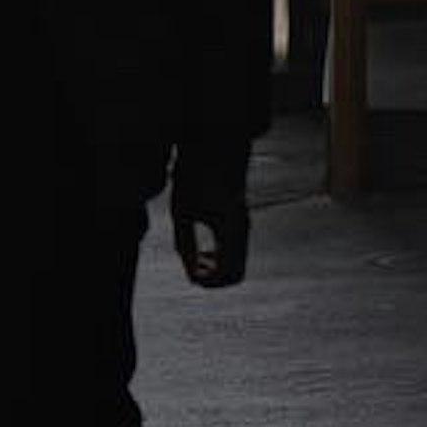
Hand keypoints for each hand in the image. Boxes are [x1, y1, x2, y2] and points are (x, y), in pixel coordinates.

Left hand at [170, 156, 250, 289]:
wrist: (212, 145)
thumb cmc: (194, 174)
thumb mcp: (182, 211)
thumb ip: (185, 244)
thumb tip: (190, 271)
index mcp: (229, 227)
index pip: (226, 273)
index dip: (206, 281)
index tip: (190, 274)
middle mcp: (242, 229)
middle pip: (236, 275)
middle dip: (214, 280)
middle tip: (193, 270)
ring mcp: (245, 225)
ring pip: (238, 265)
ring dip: (217, 270)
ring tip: (197, 260)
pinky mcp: (241, 222)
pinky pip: (237, 253)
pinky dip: (222, 260)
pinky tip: (205, 252)